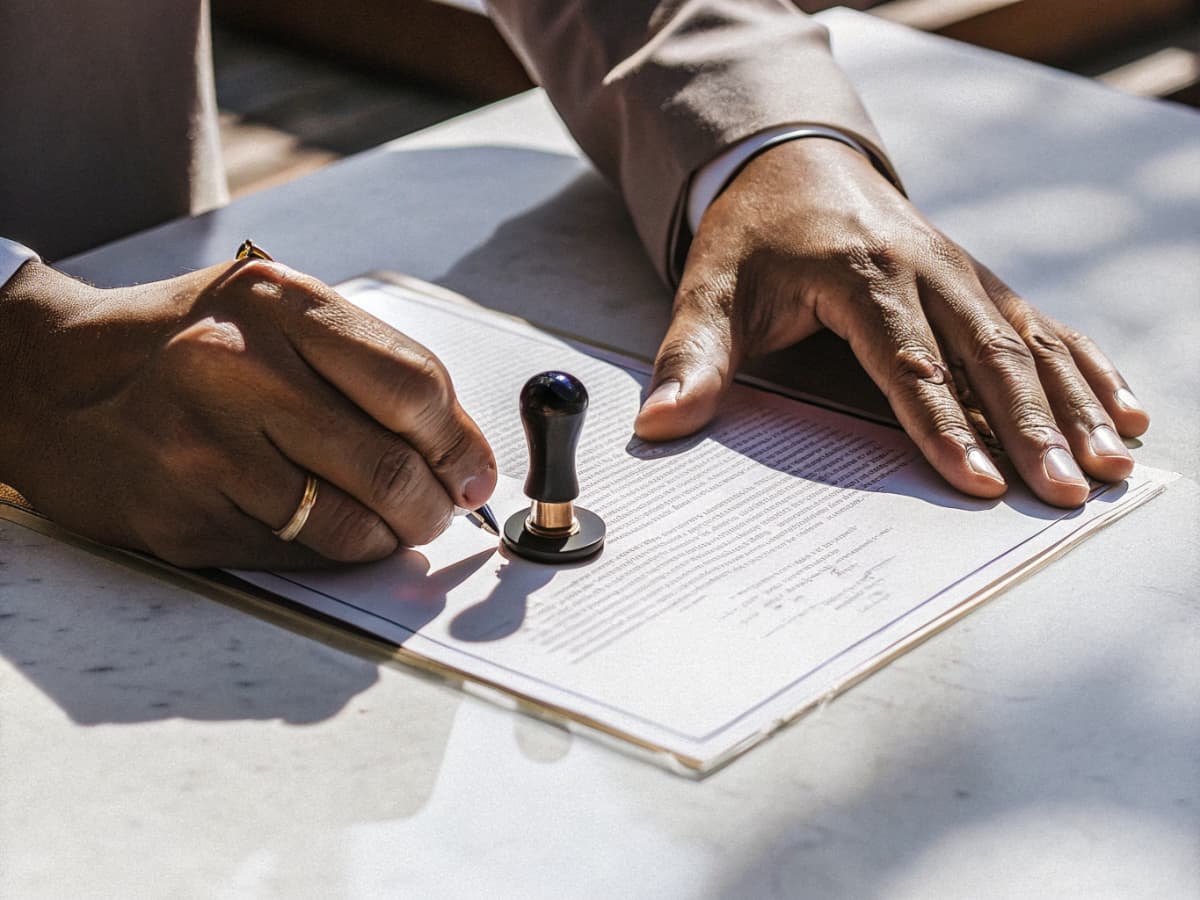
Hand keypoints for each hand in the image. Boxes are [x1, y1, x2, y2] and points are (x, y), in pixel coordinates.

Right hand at [0, 258, 495, 566]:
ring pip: (348, 525)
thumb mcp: (273, 315)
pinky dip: (331, 555)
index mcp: (278, 303)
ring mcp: (203, 444)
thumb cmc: (182, 343)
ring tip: (390, 527)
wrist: (48, 377)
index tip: (475, 474)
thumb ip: (369, 366)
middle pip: (390, 465)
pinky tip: (327, 534)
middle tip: (439, 512)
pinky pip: (294, 555)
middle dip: (435, 505)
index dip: (461, 444)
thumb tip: (463, 451)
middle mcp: (239, 366)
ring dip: (389, 539)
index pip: (414, 386)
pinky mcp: (179, 513)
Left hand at [634, 139, 1148, 506]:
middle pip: (987, 354)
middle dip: (1031, 427)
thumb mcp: (709, 288)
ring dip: (1073, 404)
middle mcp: (926, 269)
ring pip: (1029, 342)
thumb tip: (660, 425)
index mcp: (860, 273)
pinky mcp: (980, 281)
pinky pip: (1044, 324)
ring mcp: (962, 273)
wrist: (794, 163)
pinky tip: (1120, 410)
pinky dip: (1085, 368)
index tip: (974, 481)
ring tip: (1112, 464)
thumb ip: (692, 356)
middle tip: (1063, 492)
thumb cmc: (753, 236)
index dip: (942, 424)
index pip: (907, 360)